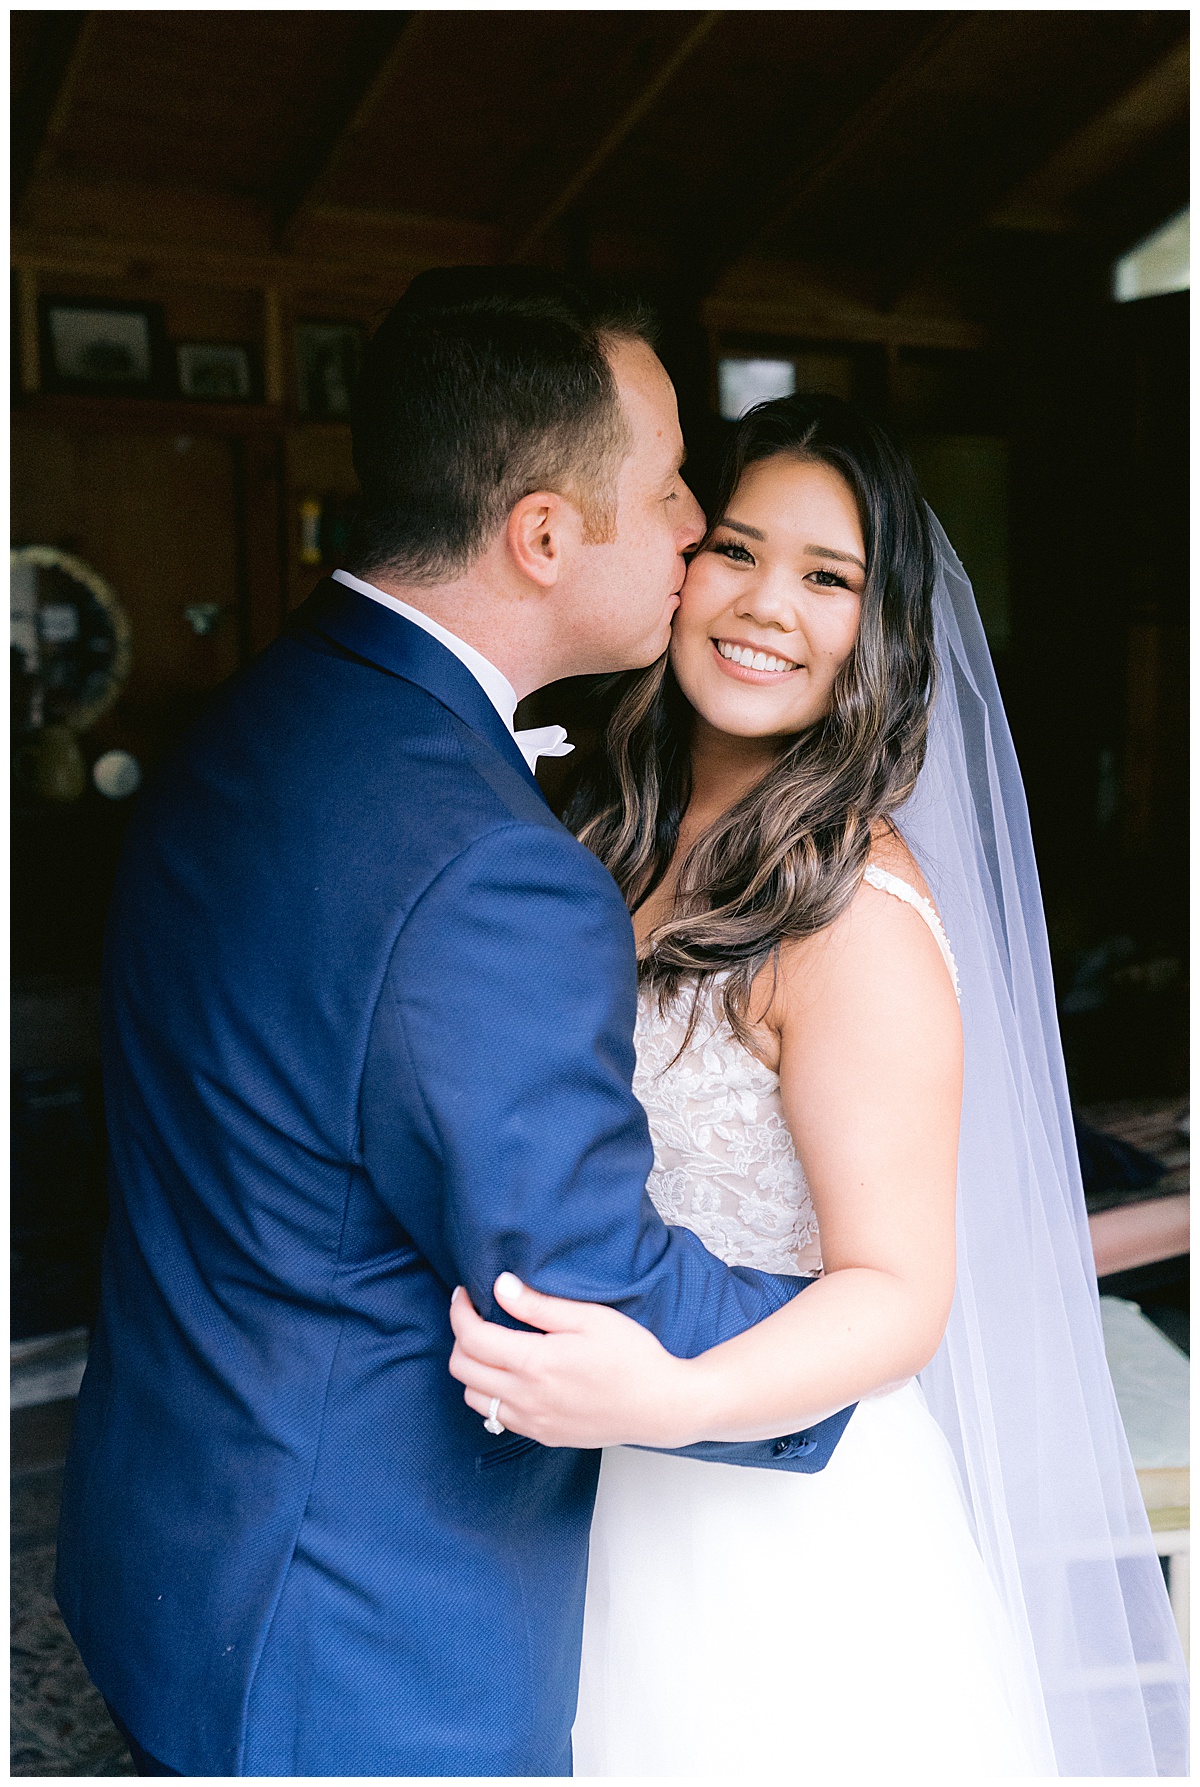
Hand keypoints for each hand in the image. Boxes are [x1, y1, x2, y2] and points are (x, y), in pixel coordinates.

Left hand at [448, 1273, 700, 1448]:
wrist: (661, 1406)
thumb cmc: (632, 1357)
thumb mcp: (590, 1318)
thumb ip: (539, 1305)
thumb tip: (501, 1286)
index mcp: (535, 1363)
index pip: (472, 1338)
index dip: (460, 1311)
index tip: (465, 1294)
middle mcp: (526, 1397)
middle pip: (463, 1368)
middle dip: (461, 1337)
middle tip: (478, 1316)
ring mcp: (532, 1421)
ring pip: (473, 1398)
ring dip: (473, 1369)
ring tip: (493, 1346)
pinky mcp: (543, 1436)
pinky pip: (496, 1418)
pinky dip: (491, 1394)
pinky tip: (513, 1376)